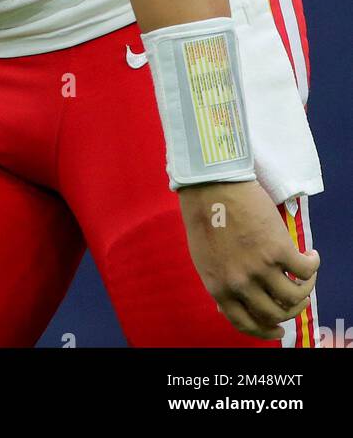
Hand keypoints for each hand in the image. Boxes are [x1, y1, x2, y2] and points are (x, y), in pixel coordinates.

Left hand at [178, 179, 318, 339]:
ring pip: (294, 297)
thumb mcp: (204, 259)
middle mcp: (241, 284)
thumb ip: (220, 283)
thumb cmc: (205, 217)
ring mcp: (261, 268)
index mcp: (219, 289)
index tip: (278, 330)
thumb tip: (230, 304)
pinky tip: (310, 256)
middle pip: (275, 314)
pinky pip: (305, 271)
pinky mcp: (278, 249)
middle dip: (291, 311)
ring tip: (307, 277)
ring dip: (306, 290)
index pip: (246, 324)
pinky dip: (313, 266)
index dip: (265, 331)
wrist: (211, 185)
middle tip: (298, 300)